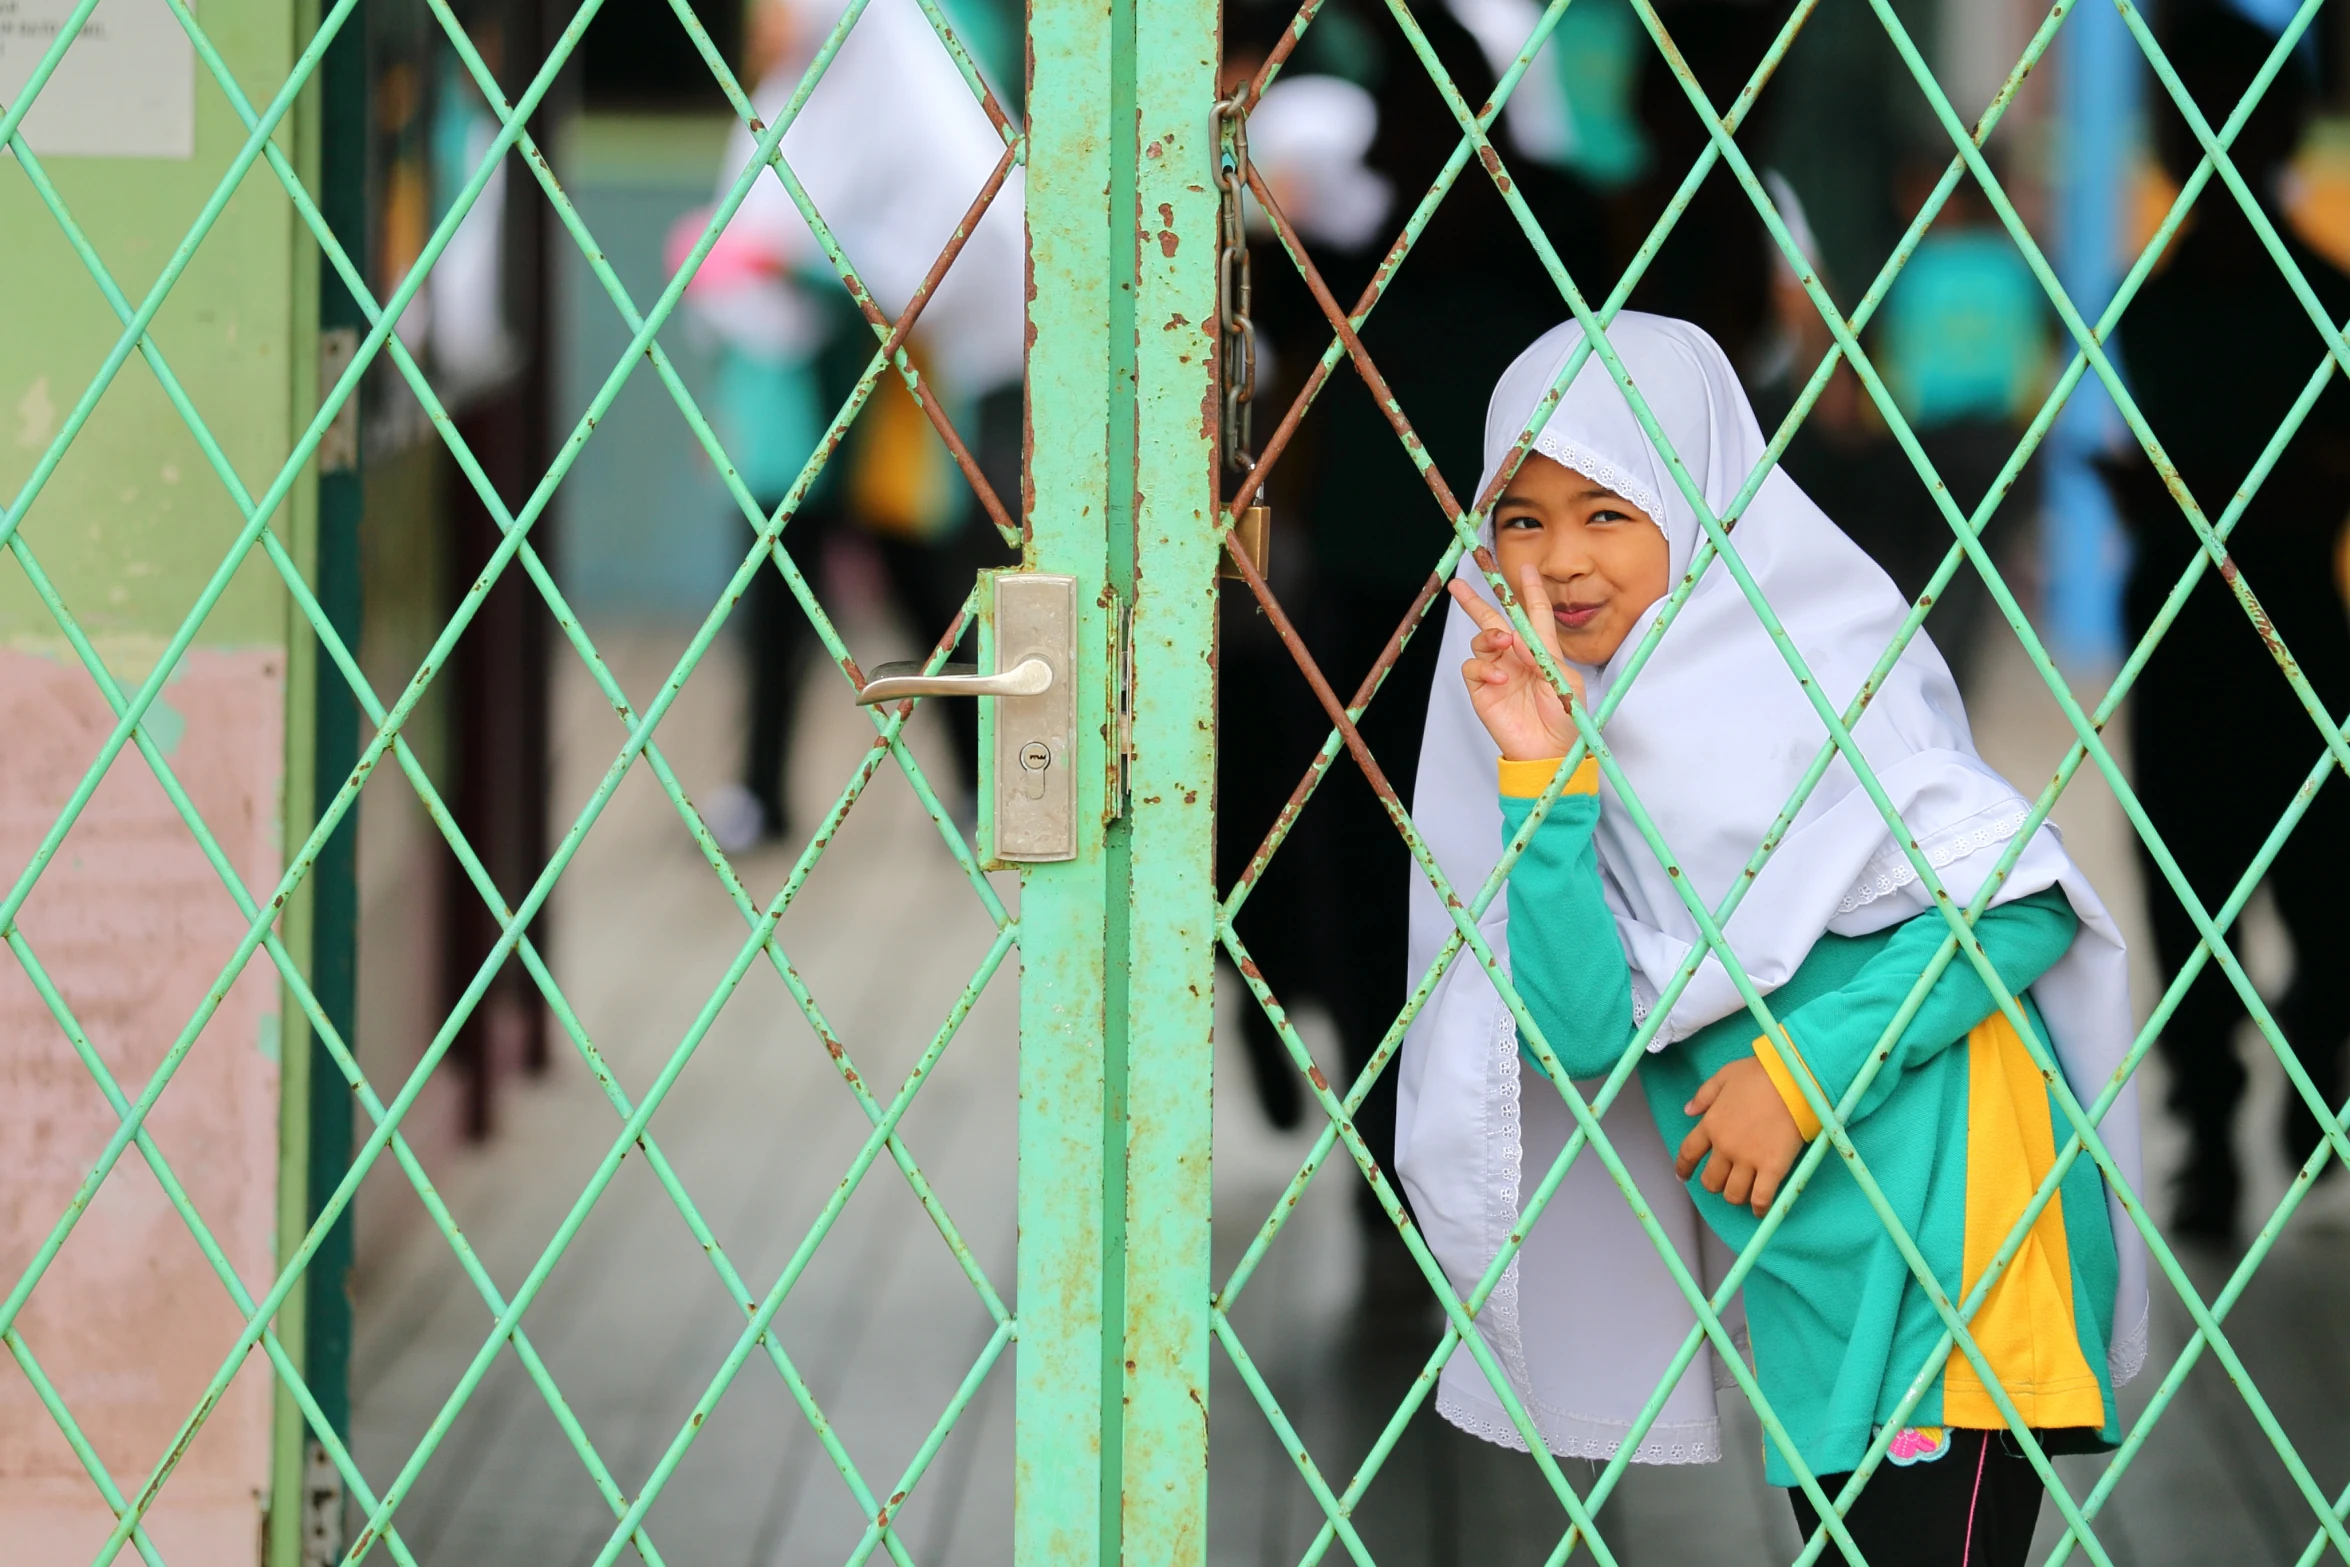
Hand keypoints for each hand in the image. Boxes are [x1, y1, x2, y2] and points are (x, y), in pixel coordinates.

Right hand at [1447, 567, 1584, 761]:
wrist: (1550, 752)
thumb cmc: (1565, 720)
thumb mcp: (1566, 683)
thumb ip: (1544, 657)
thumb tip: (1516, 639)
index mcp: (1541, 651)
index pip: (1533, 614)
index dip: (1530, 591)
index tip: (1526, 569)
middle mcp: (1515, 658)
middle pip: (1493, 621)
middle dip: (1476, 602)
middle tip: (1459, 585)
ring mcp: (1497, 673)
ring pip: (1481, 641)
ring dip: (1489, 636)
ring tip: (1502, 643)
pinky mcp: (1482, 690)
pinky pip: (1472, 668)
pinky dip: (1483, 668)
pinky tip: (1499, 678)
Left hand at [1675, 1057, 1805, 1215]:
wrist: (1792, 1079)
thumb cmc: (1760, 1074)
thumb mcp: (1724, 1076)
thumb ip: (1704, 1095)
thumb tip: (1688, 1111)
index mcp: (1711, 1124)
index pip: (1688, 1153)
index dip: (1684, 1168)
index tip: (1683, 1177)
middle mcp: (1725, 1146)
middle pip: (1711, 1180)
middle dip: (1714, 1184)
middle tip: (1723, 1181)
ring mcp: (1748, 1159)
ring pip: (1733, 1193)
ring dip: (1735, 1196)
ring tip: (1743, 1193)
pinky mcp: (1772, 1168)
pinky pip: (1761, 1198)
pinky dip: (1759, 1208)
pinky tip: (1760, 1209)